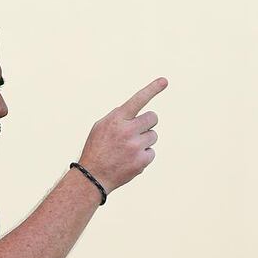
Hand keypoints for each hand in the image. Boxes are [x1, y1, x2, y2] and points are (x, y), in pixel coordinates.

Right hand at [78, 77, 166, 192]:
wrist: (92, 176)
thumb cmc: (96, 149)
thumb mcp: (100, 127)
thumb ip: (118, 117)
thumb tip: (137, 111)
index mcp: (116, 120)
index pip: (137, 100)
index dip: (152, 89)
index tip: (164, 81)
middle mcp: (127, 131)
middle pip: (153, 118)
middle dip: (147, 123)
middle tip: (134, 133)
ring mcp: (135, 146)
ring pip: (153, 135)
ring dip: (144, 141)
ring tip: (128, 150)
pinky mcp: (142, 160)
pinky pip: (152, 152)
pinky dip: (143, 156)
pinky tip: (130, 160)